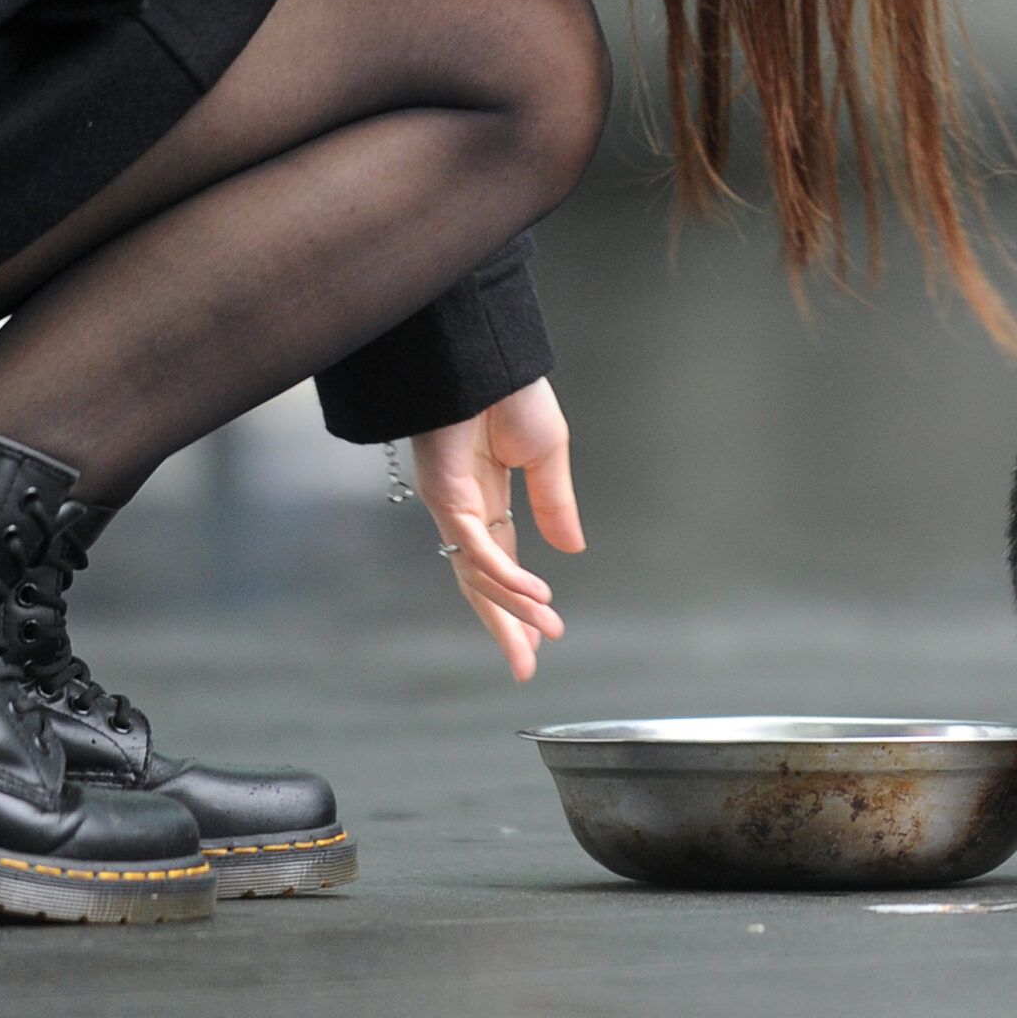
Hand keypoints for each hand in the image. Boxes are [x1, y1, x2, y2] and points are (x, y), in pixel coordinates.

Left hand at [410, 377, 585, 681]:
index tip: (538, 642)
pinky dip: (504, 573)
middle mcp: (463, 509)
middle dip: (505, 625)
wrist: (485, 350)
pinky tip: (534, 593)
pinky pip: (477, 545)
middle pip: (482, 582)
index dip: (518, 604)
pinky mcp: (444, 491)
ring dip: (514, 605)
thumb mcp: (548, 454)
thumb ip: (555, 504)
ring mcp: (449, 503)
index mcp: (487, 499)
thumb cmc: (510, 390)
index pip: (501, 565)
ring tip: (547, 630)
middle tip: (526, 667)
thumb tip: (572, 550)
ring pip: (479, 572)